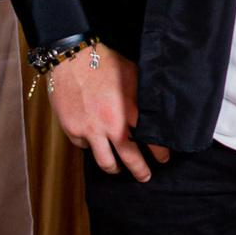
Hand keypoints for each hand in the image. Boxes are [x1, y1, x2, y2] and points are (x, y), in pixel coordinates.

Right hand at [48, 44, 169, 181]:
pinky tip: (95, 144)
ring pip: (106, 162)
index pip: (151, 140)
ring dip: (115, 168)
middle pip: (130, 158)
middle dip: (140, 171)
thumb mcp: (133, 75)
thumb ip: (143, 97)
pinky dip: (91, 147)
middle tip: (145, 177)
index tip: (164, 158)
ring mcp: (90, 129)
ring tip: (119, 169)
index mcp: (130, 110)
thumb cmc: (104, 62)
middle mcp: (111, 124)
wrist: (71, 57)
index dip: (160, 153)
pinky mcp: (73, 130)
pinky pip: (84, 147)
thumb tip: (158, 108)